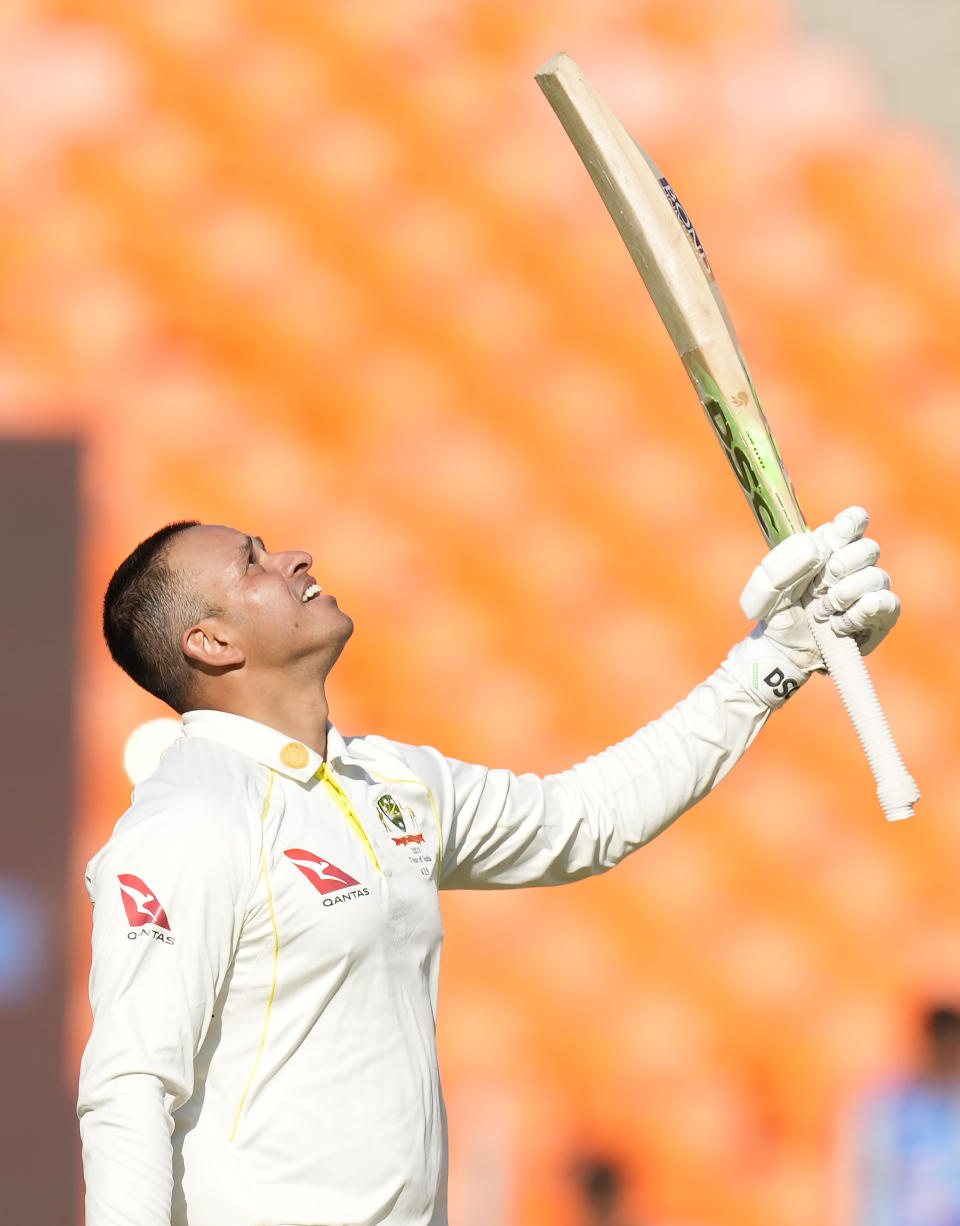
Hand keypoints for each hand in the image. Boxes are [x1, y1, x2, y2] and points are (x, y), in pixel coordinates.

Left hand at [727, 507, 899, 706]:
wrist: (783, 650)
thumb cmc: (777, 611)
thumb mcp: (766, 587)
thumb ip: (783, 563)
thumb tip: (818, 548)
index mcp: (829, 547)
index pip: (854, 521)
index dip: (851, 523)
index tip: (839, 531)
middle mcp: (855, 565)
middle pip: (869, 548)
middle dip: (841, 566)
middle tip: (817, 587)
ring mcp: (871, 589)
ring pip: (877, 577)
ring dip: (844, 595)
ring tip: (820, 612)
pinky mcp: (882, 615)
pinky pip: (886, 603)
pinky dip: (860, 613)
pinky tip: (838, 624)